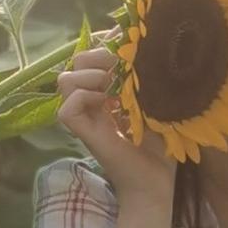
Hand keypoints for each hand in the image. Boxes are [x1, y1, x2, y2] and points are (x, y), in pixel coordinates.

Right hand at [56, 30, 177, 204]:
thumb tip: (141, 46)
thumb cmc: (162, 144)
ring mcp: (87, 118)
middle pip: (75, 64)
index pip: (90, 56)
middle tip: (120, 71)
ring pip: (65, 82)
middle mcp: (93, 102)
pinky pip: (67, 108)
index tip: (124, 47)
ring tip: (113, 88)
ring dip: (89, 77)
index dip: (102, 45)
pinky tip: (107, 103)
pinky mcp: (85, 134)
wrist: (156, 181)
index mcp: (107, 92)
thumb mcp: (157, 102)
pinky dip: (84, 98)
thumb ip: (145, 77)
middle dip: (96, 58)